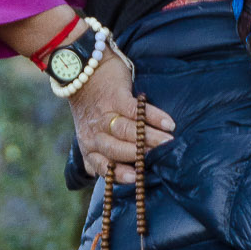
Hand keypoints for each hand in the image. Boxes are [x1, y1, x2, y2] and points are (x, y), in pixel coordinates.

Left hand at [69, 50, 174, 183]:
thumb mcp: (88, 134)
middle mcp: (96, 133)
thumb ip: (97, 154)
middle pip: (116, 149)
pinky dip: (153, 117)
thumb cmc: (92, 108)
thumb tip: (109, 174)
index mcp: (89, 146)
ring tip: (168, 142)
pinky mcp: (116, 96)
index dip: (118, 173)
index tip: (135, 177)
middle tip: (160, 157)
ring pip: (127, 131)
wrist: (82, 72)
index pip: (102, 165)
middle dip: (139, 154)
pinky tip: (168, 123)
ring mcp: (106, 114)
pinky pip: (135, 110)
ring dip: (150, 137)